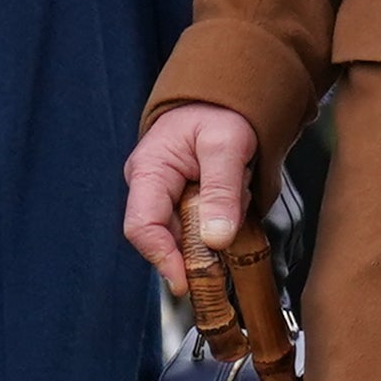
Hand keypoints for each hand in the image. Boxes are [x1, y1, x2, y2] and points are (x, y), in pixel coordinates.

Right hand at [123, 102, 256, 285]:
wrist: (225, 99)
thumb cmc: (219, 111)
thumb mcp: (227, 145)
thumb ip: (222, 191)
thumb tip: (216, 239)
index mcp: (149, 171)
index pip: (142, 227)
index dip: (163, 258)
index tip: (186, 281)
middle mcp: (151, 189)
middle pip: (170, 238)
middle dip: (206, 237)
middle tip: (235, 209)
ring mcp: (167, 198)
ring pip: (192, 236)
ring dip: (221, 223)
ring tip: (238, 186)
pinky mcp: (185, 205)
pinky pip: (205, 228)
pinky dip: (225, 219)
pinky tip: (236, 194)